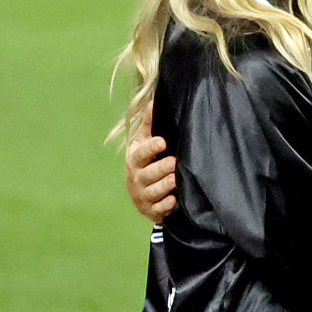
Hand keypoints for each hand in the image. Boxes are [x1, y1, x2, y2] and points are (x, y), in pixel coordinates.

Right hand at [125, 102, 176, 222]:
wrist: (143, 194)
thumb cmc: (148, 162)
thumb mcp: (145, 143)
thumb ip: (150, 125)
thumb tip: (154, 101)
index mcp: (135, 159)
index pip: (141, 153)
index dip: (150, 148)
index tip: (162, 142)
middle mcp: (136, 178)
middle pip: (147, 174)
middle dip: (160, 168)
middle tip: (173, 162)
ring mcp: (142, 196)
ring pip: (153, 191)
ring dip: (164, 186)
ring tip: (176, 179)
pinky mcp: (151, 210)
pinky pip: (158, 209)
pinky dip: (165, 205)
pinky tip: (174, 200)